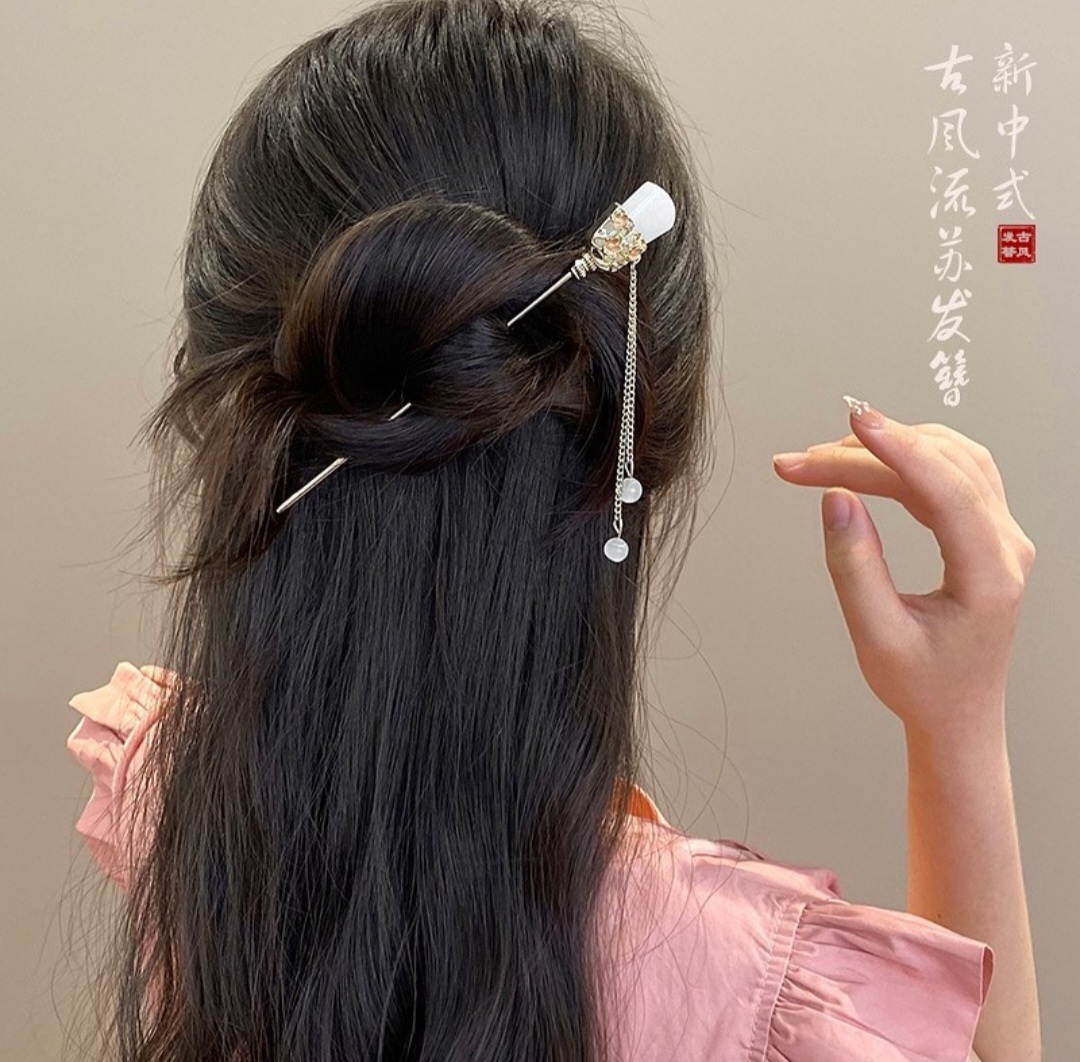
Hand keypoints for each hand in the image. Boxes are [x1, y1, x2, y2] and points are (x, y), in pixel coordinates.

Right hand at [771, 403, 1035, 738]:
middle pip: (941, 466)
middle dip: (868, 453)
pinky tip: (865, 463)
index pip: (948, 490)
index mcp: (991, 576)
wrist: (958, 713)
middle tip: (801, 461)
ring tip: (823, 458)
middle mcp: (1007, 546)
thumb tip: (836, 498)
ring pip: (950, 459)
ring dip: (887, 449)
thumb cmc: (922, 685)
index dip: (898, 450)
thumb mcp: (876, 635)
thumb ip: (855, 566)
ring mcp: (1001, 534)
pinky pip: (950, 473)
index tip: (853, 424)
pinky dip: (904, 460)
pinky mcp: (985, 530)